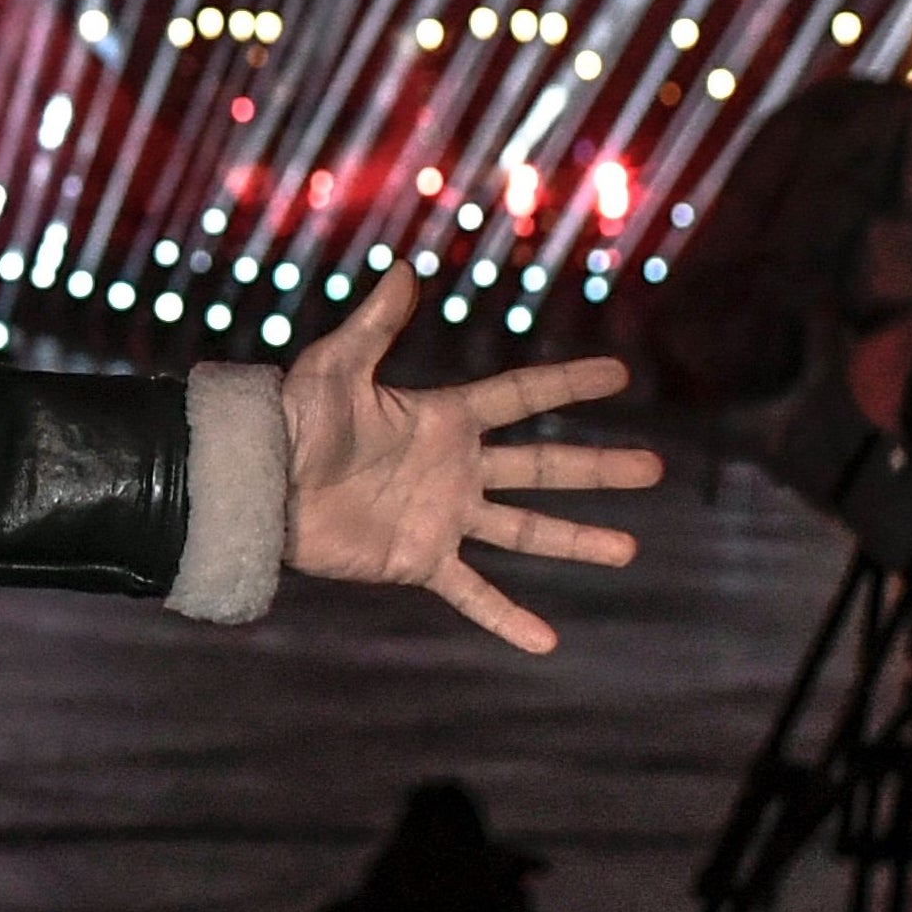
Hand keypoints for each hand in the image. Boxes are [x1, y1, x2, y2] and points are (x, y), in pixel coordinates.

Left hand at [283, 266, 663, 654]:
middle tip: (654, 468)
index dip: (566, 384)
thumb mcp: (335, 365)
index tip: (618, 374)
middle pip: (541, 468)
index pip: (519, 398)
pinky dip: (507, 618)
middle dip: (597, 469)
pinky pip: (473, 592)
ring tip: (629, 549)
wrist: (257, 482)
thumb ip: (375, 324)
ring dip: (576, 542)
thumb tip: (405, 269)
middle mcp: (454, 468)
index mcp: (442, 419)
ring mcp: (442, 517)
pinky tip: (547, 642)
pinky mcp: (418, 560)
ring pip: (525, 531)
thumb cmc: (291, 418)